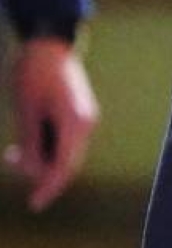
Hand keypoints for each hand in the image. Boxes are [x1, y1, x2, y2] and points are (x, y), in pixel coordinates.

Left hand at [4, 37, 98, 209]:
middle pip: (65, 162)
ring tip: (13, 149)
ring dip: (40, 157)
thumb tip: (34, 173)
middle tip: (9, 158)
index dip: (48, 188)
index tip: (34, 204)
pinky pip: (63, 141)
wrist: (48, 42)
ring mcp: (84, 120)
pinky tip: (27, 139)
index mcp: (75, 123)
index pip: (64, 167)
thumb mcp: (25, 110)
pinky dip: (46, 146)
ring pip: (63, 153)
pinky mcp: (78, 115)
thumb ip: (30, 143)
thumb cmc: (33, 73)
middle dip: (38, 170)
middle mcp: (85, 124)